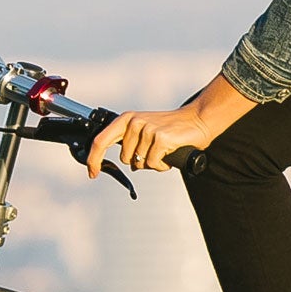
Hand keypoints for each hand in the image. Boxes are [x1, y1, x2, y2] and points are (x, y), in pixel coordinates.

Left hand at [85, 77, 251, 177]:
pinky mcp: (160, 138)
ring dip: (153, 163)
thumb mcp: (145, 130)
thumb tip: (125, 162)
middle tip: (154, 151)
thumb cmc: (171, 129)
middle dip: (138, 162)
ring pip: (140, 163)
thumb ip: (130, 142)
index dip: (93, 159)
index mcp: (126, 119)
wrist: (198, 120)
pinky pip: (153, 164)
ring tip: (165, 150)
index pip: (101, 141)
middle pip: (124, 159)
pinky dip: (162, 165)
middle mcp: (134, 122)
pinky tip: (170, 153)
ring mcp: (147, 129)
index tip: (92, 173)